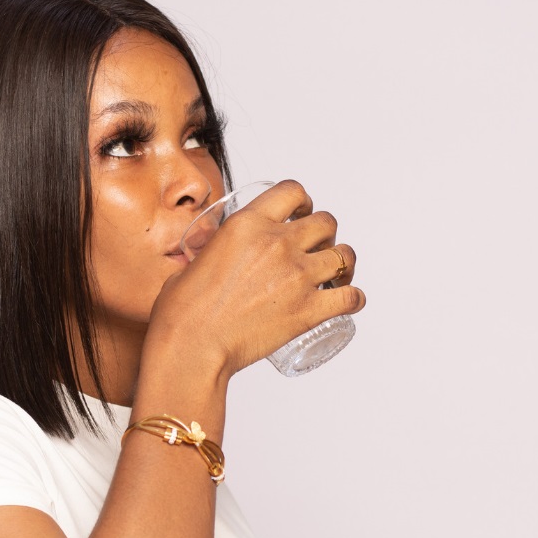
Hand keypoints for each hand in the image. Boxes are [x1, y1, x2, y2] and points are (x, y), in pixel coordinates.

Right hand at [150, 180, 363, 377]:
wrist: (191, 346)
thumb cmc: (183, 311)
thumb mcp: (194, 260)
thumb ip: (211, 250)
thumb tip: (211, 252)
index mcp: (248, 224)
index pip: (293, 191)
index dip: (303, 201)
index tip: (302, 212)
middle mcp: (278, 243)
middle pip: (325, 221)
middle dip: (325, 232)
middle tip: (318, 246)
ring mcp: (298, 276)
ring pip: (344, 255)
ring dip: (343, 262)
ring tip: (336, 274)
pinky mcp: (309, 310)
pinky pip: (352, 297)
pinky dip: (354, 298)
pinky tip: (348, 301)